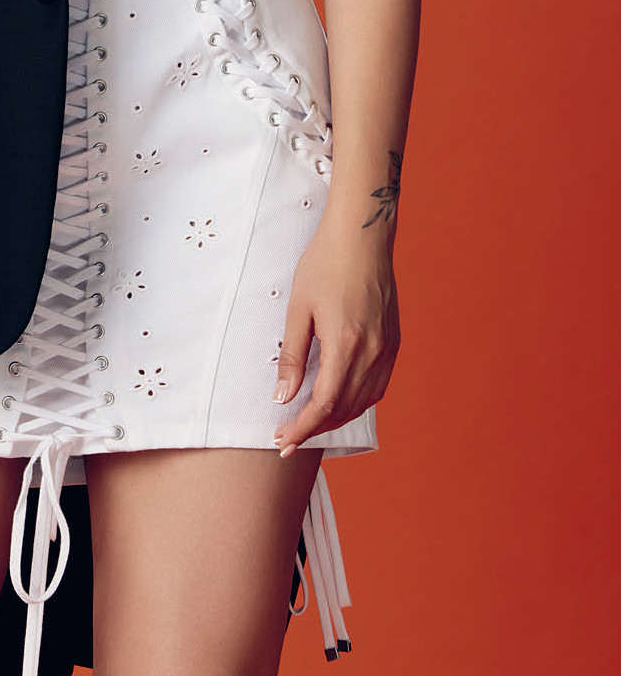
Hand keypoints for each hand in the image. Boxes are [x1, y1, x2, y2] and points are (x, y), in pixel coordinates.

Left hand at [271, 217, 399, 456]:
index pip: (324, 405)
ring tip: (309, 422)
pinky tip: (339, 400)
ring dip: (336, 418)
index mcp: (346, 344)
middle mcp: (373, 353)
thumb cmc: (325, 263)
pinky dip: (357, 401)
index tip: (282, 441)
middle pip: (344, 409)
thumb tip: (283, 396)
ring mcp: (387, 349)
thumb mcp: (299, 307)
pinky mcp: (394, 342)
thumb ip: (292, 355)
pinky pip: (377, 386)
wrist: (362, 235)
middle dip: (314, 428)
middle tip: (288, 438)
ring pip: (363, 402)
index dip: (302, 428)